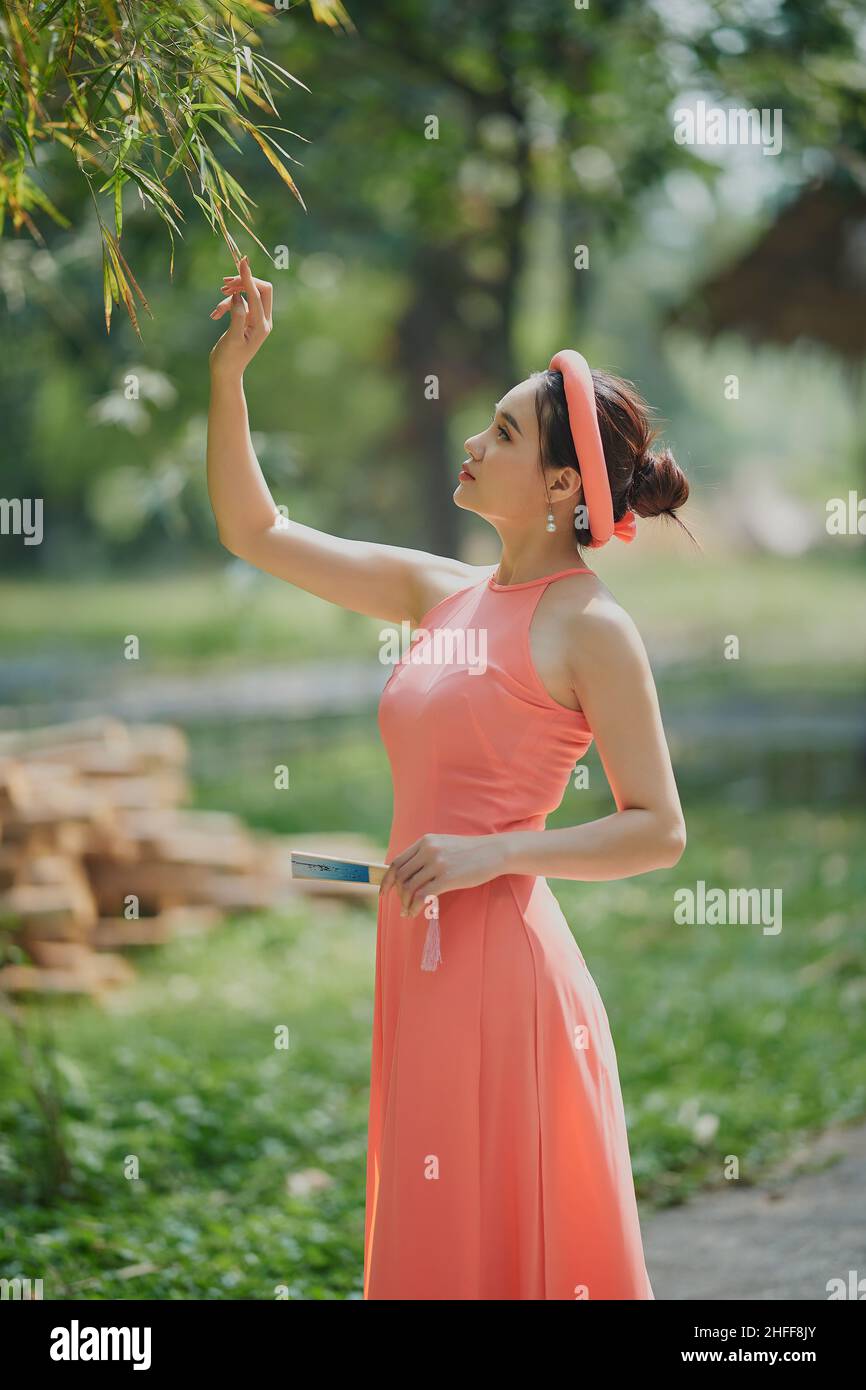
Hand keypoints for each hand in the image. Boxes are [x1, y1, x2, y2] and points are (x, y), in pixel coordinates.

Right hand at [209, 255, 272, 378]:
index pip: (258, 294)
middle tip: (224, 285)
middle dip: (242, 284)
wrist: (225, 373)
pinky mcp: (246, 320)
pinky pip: (239, 303)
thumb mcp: (232, 339)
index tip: (242, 261)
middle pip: (260, 289)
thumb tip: (238, 297)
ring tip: (217, 307)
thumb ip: (238, 317)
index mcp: (262, 325)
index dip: (249, 277)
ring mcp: (255, 320)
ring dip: (231, 295)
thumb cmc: (228, 359)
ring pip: (247, 295)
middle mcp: (262, 320)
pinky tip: (215, 314)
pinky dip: (226, 304)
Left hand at [378, 833, 507, 916]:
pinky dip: (414, 907)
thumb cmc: (469, 852)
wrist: (494, 852)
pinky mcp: (447, 878)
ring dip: (405, 903)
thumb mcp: (444, 845)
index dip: (387, 879)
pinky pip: (422, 896)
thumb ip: (426, 855)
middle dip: (397, 893)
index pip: (397, 861)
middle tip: (401, 905)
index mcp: (425, 841)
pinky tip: (415, 913)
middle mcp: (428, 850)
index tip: (384, 891)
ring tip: (407, 912)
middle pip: (401, 875)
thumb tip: (407, 874)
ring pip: (410, 887)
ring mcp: (437, 863)